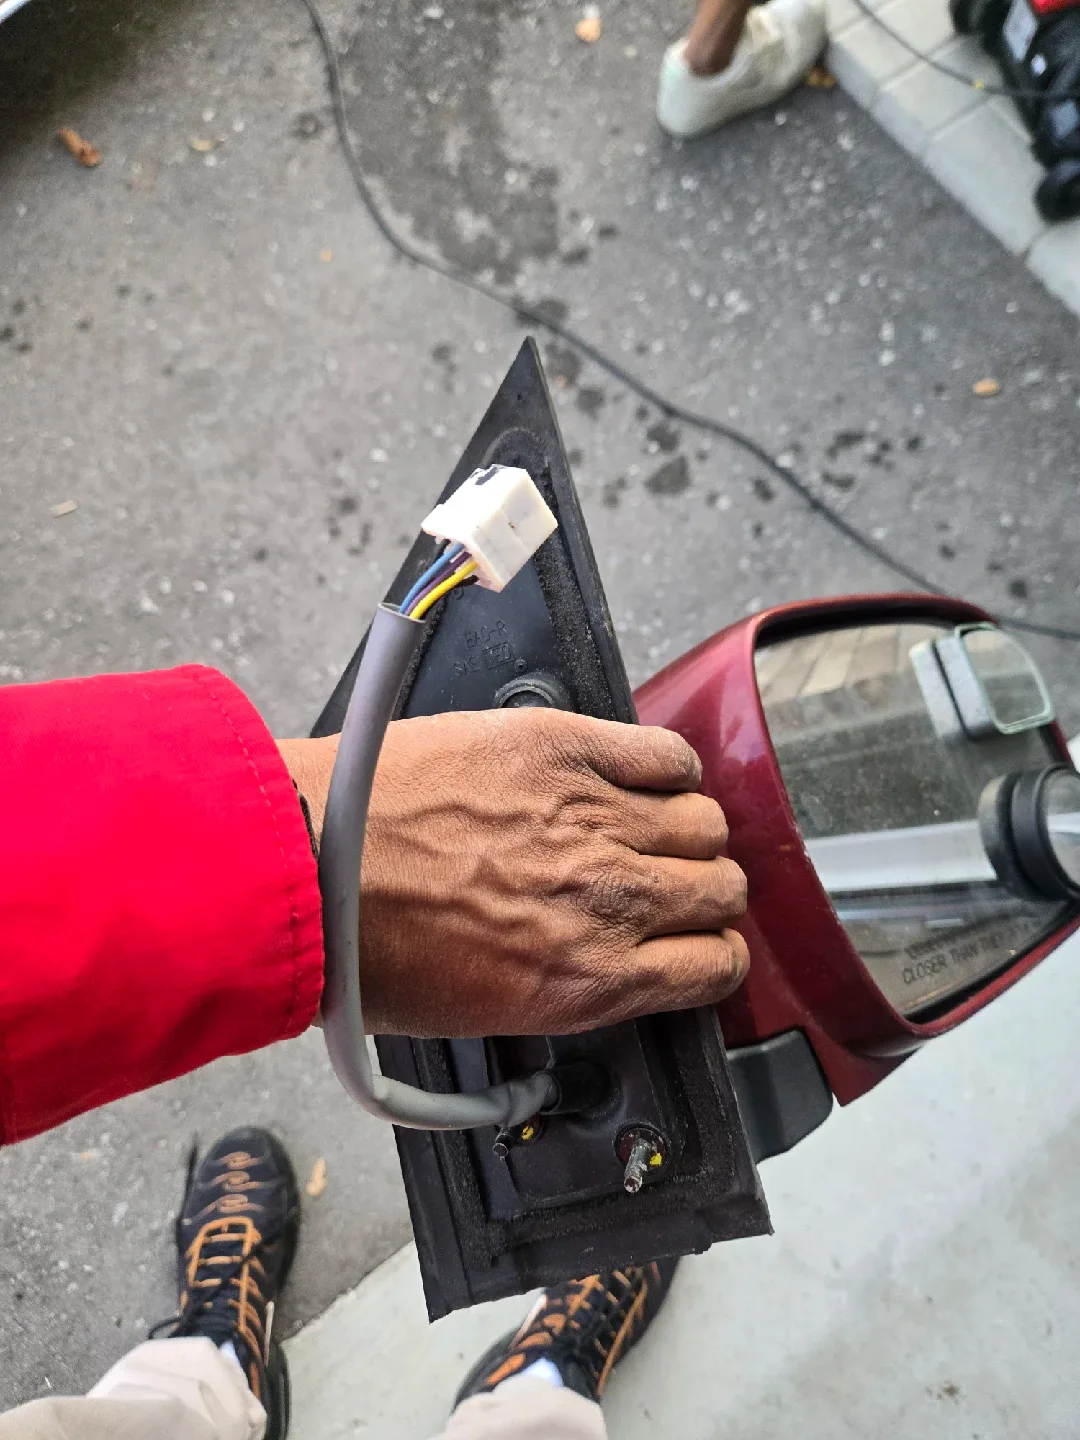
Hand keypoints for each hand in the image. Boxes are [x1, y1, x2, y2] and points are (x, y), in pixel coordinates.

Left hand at [278, 709, 747, 1036]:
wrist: (305, 862)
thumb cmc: (366, 941)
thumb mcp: (475, 1012)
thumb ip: (563, 994)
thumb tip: (603, 972)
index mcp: (589, 978)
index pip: (711, 967)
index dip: (712, 954)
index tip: (701, 942)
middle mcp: (608, 898)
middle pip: (718, 889)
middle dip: (706, 892)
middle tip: (676, 882)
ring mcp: (592, 817)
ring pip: (702, 821)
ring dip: (688, 829)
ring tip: (653, 825)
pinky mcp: (564, 748)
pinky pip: (663, 753)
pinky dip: (669, 766)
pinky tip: (646, 775)